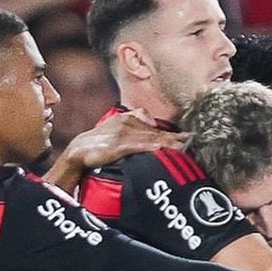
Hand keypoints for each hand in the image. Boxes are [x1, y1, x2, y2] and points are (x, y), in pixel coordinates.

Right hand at [59, 109, 187, 172]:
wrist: (79, 151)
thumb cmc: (99, 143)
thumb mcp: (117, 129)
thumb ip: (134, 125)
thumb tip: (155, 128)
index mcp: (129, 119)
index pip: (155, 127)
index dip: (173, 133)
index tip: (188, 137)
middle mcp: (128, 124)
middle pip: (156, 132)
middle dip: (175, 137)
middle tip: (191, 140)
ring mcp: (123, 135)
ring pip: (150, 138)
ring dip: (168, 142)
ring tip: (183, 146)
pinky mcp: (117, 146)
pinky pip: (137, 146)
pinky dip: (150, 147)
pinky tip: (162, 149)